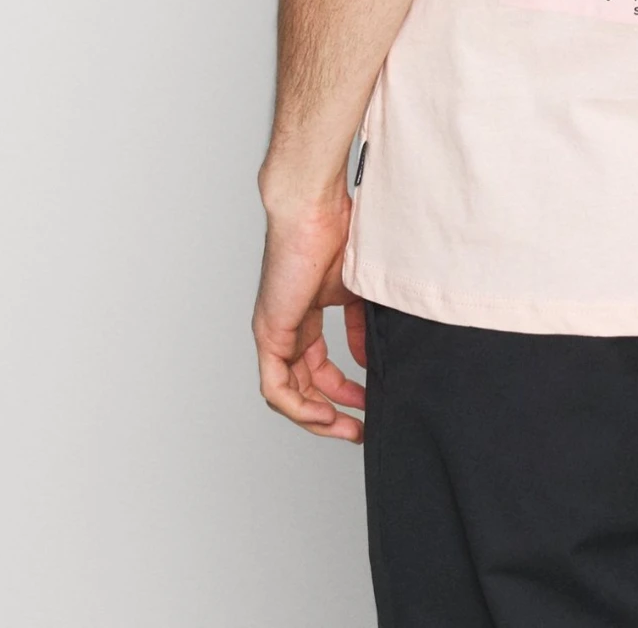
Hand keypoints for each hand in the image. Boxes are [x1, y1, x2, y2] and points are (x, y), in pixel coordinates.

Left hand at [252, 192, 366, 443]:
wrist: (313, 207)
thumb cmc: (337, 230)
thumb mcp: (358, 289)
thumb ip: (361, 326)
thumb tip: (368, 360)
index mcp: (306, 313)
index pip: (319, 365)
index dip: (343, 389)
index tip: (368, 402)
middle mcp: (287, 326)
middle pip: (304, 384)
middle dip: (333, 411)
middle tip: (359, 429)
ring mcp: (275, 331)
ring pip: (288, 392)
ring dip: (316, 417)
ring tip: (346, 429)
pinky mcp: (269, 333)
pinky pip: (275, 386)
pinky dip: (299, 407)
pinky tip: (324, 416)